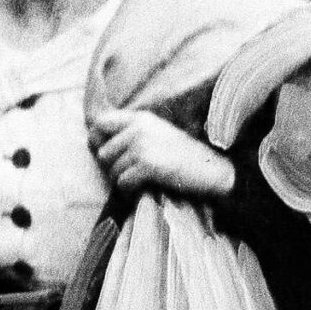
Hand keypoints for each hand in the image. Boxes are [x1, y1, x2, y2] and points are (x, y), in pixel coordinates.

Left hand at [89, 108, 235, 200]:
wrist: (214, 170)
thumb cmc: (187, 157)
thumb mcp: (159, 134)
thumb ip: (133, 134)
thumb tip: (99, 150)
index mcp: (140, 118)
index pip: (100, 123)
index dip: (97, 141)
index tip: (107, 156)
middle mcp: (138, 128)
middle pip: (103, 152)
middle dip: (112, 168)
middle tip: (129, 176)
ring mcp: (142, 145)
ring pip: (112, 170)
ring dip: (122, 182)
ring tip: (139, 183)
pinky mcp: (147, 165)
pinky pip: (123, 182)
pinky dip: (130, 191)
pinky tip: (142, 190)